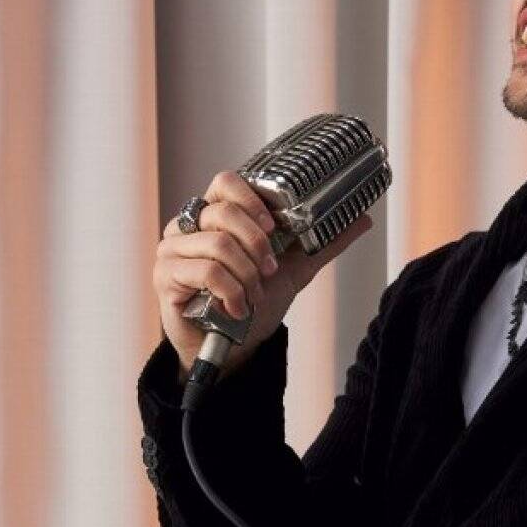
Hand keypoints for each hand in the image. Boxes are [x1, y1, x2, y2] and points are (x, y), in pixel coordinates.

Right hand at [152, 170, 373, 379]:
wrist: (234, 344)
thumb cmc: (255, 299)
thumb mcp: (295, 268)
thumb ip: (323, 242)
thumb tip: (362, 219)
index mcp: (219, 214)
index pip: (226, 182)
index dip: (252, 198)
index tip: (274, 226)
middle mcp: (191, 225)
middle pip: (223, 212)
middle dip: (258, 245)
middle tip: (269, 269)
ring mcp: (174, 249)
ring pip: (217, 244)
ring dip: (247, 274)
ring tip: (255, 293)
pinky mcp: (165, 275)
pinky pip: (203, 271)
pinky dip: (231, 291)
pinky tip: (238, 307)